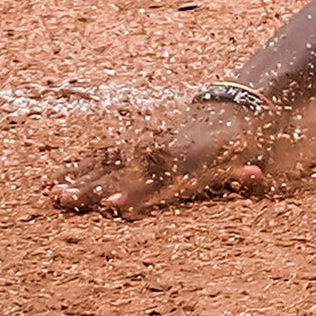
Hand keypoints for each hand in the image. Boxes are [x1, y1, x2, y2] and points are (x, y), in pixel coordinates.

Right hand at [50, 103, 272, 217]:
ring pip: (106, 163)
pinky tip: (56, 177)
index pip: (155, 181)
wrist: (231, 109)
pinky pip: (104, 154)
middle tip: (69, 200)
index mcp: (184, 161)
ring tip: (57, 194)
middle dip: (95, 188)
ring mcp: (145, 146)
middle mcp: (159, 153)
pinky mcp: (136, 142)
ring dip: (81, 178)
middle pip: (122, 173)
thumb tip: (259, 175)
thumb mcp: (248, 158)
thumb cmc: (240, 146)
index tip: (113, 206)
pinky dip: (81, 164)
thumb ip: (248, 174)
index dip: (135, 194)